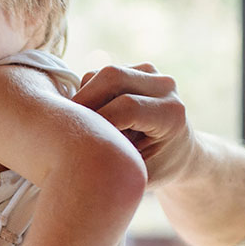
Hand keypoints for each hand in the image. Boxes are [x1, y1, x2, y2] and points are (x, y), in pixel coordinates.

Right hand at [73, 63, 195, 185]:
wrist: (179, 154)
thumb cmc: (157, 171)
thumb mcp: (139, 175)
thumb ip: (115, 162)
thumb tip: (79, 155)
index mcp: (171, 114)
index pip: (126, 107)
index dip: (97, 122)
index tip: (80, 143)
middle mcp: (164, 86)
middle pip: (112, 76)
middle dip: (83, 100)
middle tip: (66, 128)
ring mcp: (151, 73)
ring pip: (101, 74)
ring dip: (83, 99)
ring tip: (85, 127)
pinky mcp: (135, 70)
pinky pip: (99, 75)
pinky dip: (87, 95)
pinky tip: (93, 118)